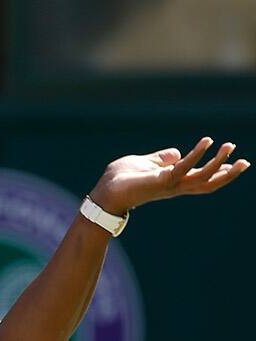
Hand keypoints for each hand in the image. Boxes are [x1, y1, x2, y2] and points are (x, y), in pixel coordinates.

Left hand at [89, 137, 249, 214]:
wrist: (104, 193)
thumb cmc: (119, 180)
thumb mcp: (144, 164)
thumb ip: (160, 160)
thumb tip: (176, 153)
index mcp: (173, 182)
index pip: (201, 178)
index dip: (218, 172)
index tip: (235, 162)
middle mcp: (174, 186)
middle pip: (207, 183)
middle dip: (227, 174)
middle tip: (245, 162)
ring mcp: (169, 185)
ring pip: (201, 177)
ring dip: (217, 162)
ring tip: (229, 146)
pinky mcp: (160, 181)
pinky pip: (183, 167)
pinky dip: (196, 154)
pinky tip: (206, 142)